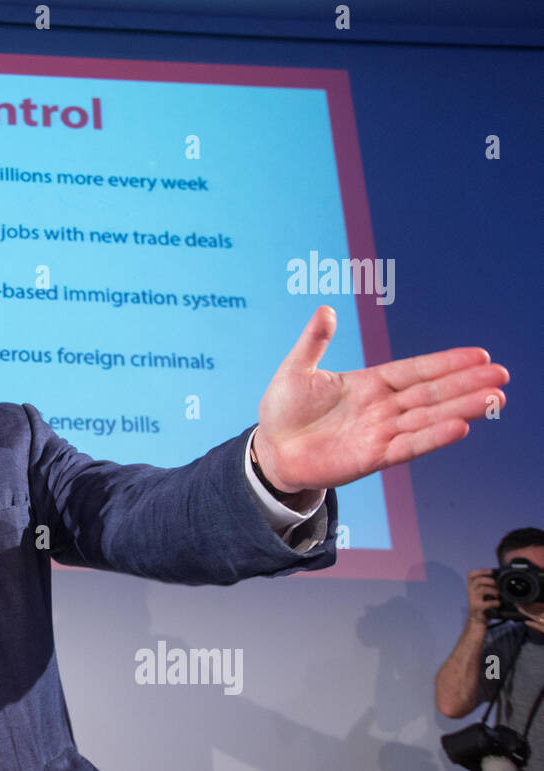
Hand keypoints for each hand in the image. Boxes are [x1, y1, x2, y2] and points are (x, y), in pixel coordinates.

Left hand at [253, 305, 508, 492]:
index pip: (415, 371)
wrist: (270, 449)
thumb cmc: (283, 409)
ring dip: (461, 409)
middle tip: (502, 375)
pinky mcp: (372, 457)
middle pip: (432, 393)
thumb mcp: (296, 369)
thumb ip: (314, 342)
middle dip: (467, 384)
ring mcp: (379, 433)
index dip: (446, 363)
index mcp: (368, 384)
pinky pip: (408, 446)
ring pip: (428, 418)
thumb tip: (325, 310)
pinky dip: (433, 437)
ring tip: (494, 399)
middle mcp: (381, 408)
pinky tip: (460, 426)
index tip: (479, 355)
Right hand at [466, 568, 498, 625]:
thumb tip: (500, 579)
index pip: (471, 575)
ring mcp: (473, 600)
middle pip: (477, 581)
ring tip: (499, 594)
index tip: (491, 571)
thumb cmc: (483, 606)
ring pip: (482, 590)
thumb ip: (487, 587)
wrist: (477, 620)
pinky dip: (495, 602)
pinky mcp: (477, 608)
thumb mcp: (482, 594)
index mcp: (472, 587)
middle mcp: (471, 592)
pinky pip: (486, 603)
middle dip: (489, 580)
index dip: (481, 571)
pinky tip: (498, 603)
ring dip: (493, 591)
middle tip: (496, 584)